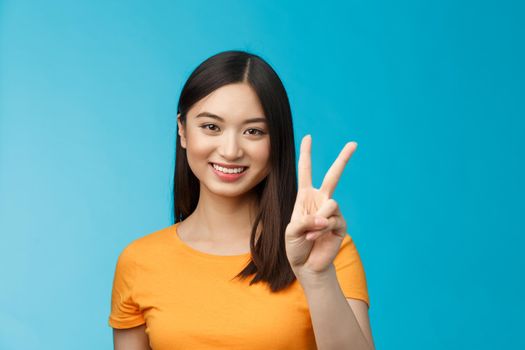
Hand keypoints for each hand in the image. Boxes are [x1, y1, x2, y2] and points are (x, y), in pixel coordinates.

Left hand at [285, 134, 357, 280]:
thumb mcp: (291, 230)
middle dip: (343, 159)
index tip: (309, 137)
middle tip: (354, 143)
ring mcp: (332, 212)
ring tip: (310, 233)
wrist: (306, 265)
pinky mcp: (340, 224)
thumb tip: (325, 219)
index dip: (306, 154)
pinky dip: (321, 230)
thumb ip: (306, 221)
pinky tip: (315, 239)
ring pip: (331, 204)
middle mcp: (321, 200)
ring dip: (317, 220)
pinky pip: (332, 220)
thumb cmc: (295, 246)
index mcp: (305, 197)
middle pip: (334, 175)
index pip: (305, 171)